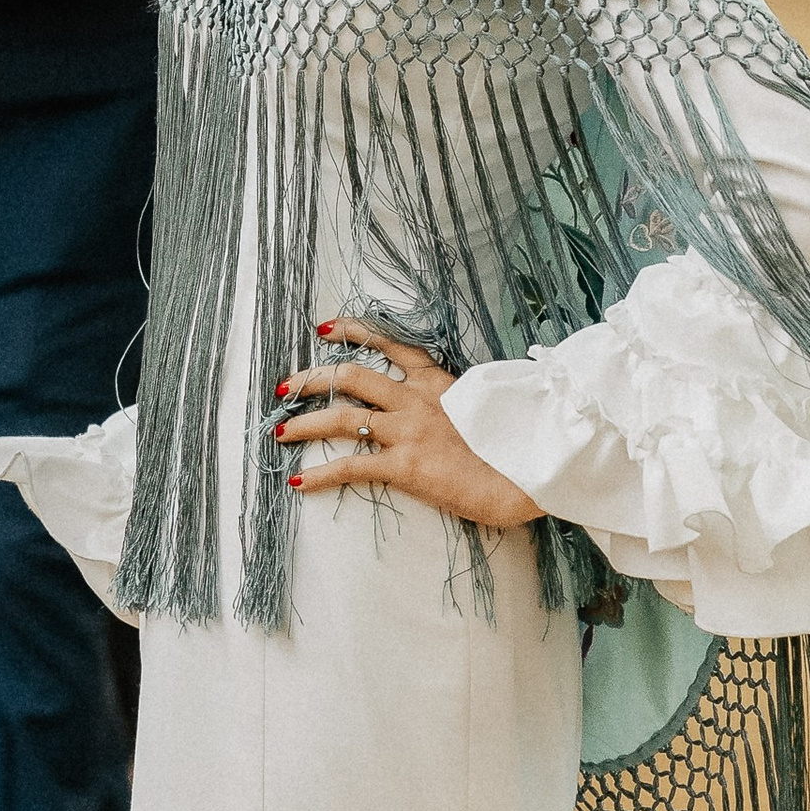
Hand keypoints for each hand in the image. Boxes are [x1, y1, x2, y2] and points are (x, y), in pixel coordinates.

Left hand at [274, 315, 539, 530]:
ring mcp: (409, 430)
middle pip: (352, 376)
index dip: (353, 332)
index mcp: (437, 382)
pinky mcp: (406, 465)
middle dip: (312, 379)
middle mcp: (417, 399)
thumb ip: (457, 403)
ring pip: (343, 416)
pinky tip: (298, 483)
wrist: (530, 472)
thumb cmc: (514, 446)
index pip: (390, 344)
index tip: (324, 327)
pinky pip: (351, 466)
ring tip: (279, 432)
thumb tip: (445, 410)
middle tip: (284, 387)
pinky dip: (320, 474)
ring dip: (305, 423)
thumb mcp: (485, 409)